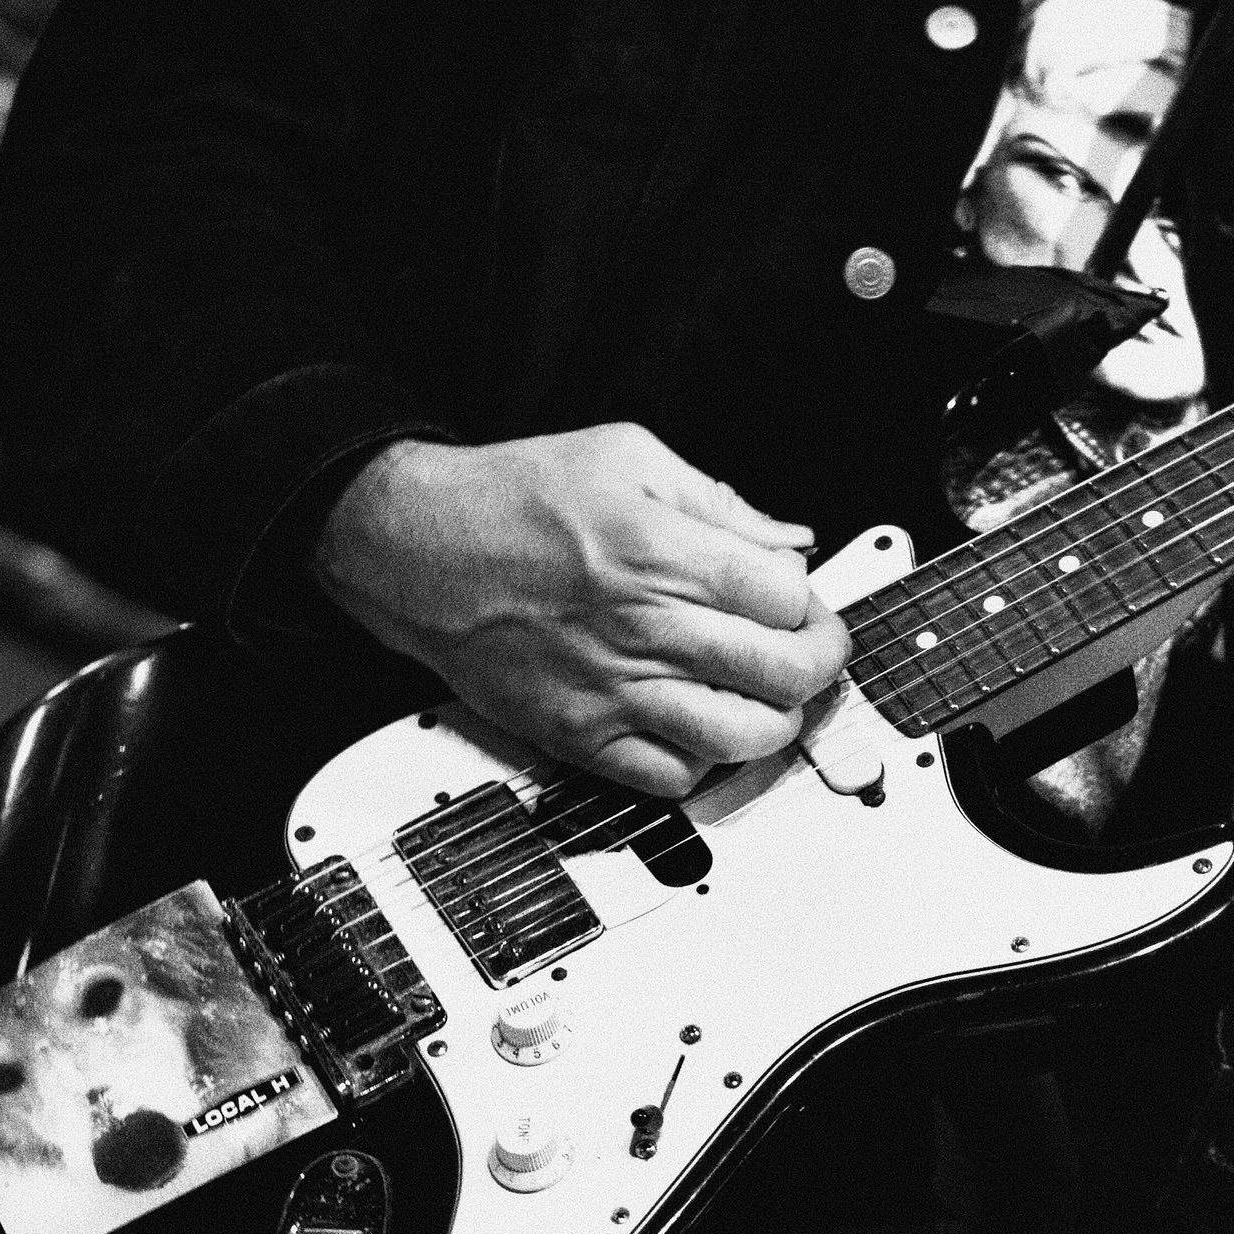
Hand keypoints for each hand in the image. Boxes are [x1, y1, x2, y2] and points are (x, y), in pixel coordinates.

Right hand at [316, 424, 850, 797]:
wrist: (414, 548)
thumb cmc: (512, 499)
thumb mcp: (626, 455)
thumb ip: (719, 502)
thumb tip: (789, 542)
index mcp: (662, 552)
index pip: (789, 599)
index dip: (815, 603)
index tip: (806, 603)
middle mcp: (643, 627)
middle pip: (784, 672)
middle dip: (820, 664)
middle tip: (811, 653)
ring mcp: (613, 690)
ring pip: (743, 738)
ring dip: (775, 720)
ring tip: (764, 695)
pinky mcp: (580, 736)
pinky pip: (672, 778)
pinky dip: (706, 763)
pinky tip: (701, 727)